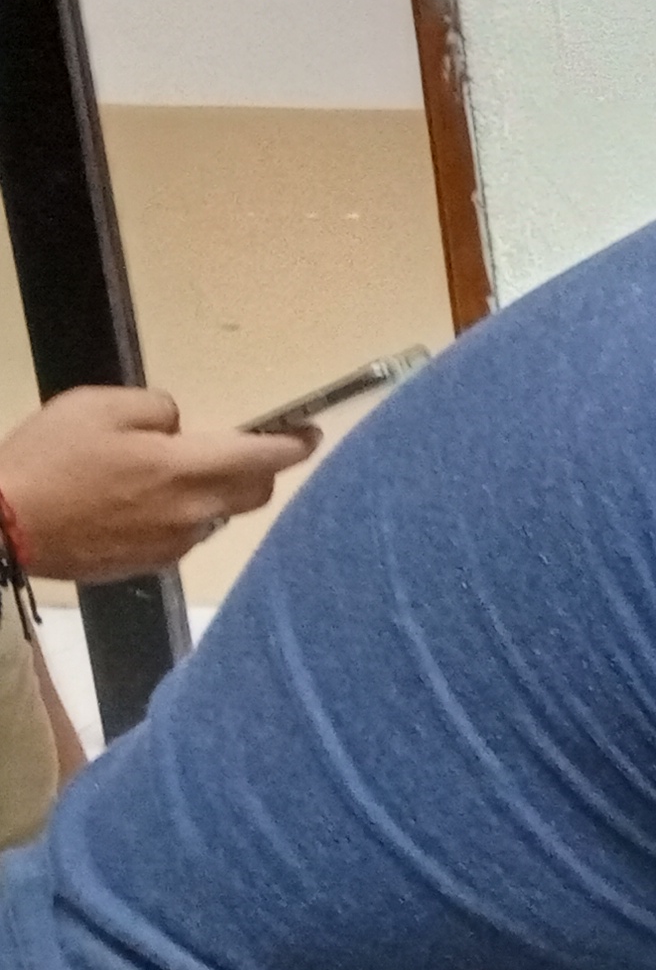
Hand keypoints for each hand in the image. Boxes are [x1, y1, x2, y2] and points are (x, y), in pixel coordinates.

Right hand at [0, 386, 314, 580]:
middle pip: (255, 492)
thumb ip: (156, 409)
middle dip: (260, 469)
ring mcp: (175, 544)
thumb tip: (177, 428)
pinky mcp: (151, 564)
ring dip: (214, 493)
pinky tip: (142, 504)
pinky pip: (185, 535)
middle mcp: (195, 512)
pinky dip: (181, 515)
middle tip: (245, 449)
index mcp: (187, 469)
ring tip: (173, 475)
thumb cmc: (48, 460)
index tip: (310, 435)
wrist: (5, 527)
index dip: (293, 445)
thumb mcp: (98, 406)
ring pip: (218, 515)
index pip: (264, 457)